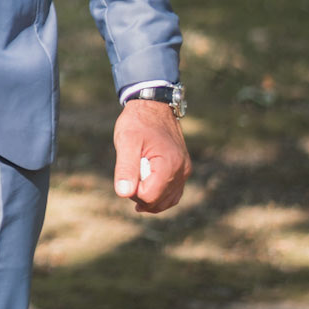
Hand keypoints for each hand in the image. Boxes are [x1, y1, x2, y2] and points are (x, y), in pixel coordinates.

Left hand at [113, 99, 189, 213]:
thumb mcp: (126, 141)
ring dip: (149, 198)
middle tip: (128, 178)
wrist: (153, 106)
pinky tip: (144, 189)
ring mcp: (184, 171)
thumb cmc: (138, 122)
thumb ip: (125, 168)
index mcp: (169, 165)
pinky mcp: (183, 169)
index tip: (125, 175)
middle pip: (159, 202)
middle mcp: (182, 170)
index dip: (132, 192)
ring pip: (168, 201)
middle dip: (140, 196)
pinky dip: (159, 196)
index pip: (150, 197)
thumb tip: (123, 193)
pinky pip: (173, 193)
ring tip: (135, 183)